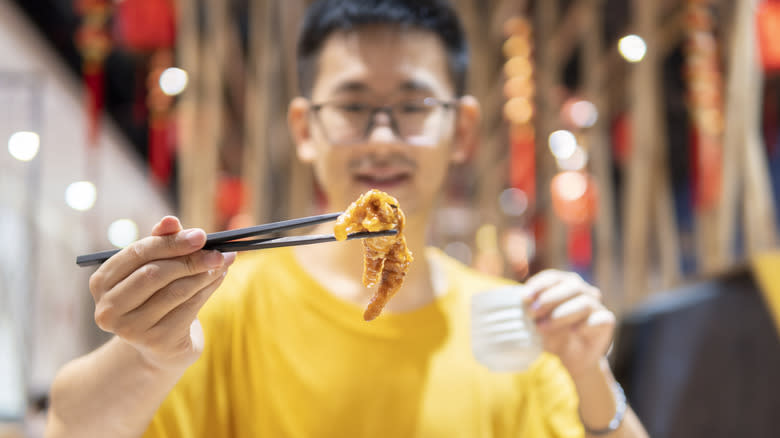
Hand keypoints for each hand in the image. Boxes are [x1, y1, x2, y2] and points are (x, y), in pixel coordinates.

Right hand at [88, 216, 235, 370]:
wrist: (161, 345)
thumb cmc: (155, 296)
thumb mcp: (154, 267)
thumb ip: (161, 242)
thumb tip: (171, 220)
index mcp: (102, 282)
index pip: (138, 253)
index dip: (171, 242)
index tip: (201, 235)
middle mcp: (109, 307)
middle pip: (154, 273)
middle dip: (190, 259)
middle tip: (218, 251)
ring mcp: (130, 328)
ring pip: (175, 291)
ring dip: (204, 274)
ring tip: (223, 262)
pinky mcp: (156, 342)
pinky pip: (189, 309)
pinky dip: (208, 290)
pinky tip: (220, 278)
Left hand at [522, 270, 614, 377]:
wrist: (574, 358)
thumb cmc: (554, 334)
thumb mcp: (539, 322)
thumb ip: (532, 311)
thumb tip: (519, 303)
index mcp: (565, 284)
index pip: (554, 277)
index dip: (539, 285)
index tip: (524, 297)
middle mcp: (583, 291)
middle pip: (571, 286)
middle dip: (549, 299)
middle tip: (531, 313)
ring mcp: (597, 305)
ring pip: (584, 303)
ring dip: (561, 314)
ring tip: (542, 327)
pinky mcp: (606, 321)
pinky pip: (599, 319)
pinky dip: (585, 324)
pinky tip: (573, 331)